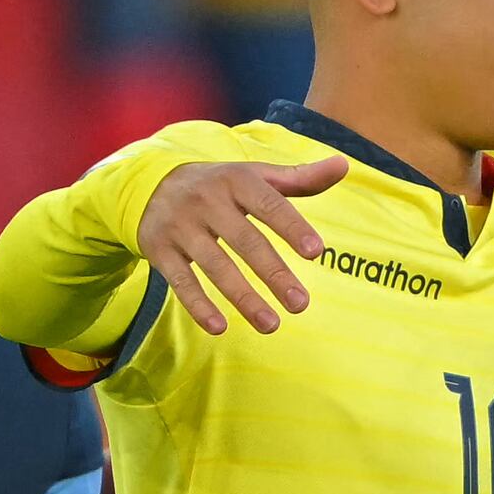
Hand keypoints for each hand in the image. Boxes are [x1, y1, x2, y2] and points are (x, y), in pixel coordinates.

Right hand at [140, 154, 346, 335]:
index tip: (317, 252)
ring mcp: (181, 226)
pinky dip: (198, 305)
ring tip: (272, 325)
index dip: (293, 227)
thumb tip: (344, 165)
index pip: (270, 205)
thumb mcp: (255, 176)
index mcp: (236, 180)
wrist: (149, 183)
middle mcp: (207, 201)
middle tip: (302, 304)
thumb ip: (299, 178)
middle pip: (245, 241)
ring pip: (215, 265)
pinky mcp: (160, 249)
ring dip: (243, 298)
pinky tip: (219, 327)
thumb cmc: (220, 185)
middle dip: (274, 274)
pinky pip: (180, 281)